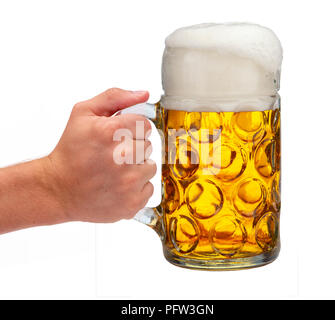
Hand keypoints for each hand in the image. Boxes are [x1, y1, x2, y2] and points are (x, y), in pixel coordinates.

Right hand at [45, 88, 155, 222]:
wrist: (58, 189)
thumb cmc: (71, 152)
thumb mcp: (83, 114)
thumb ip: (114, 98)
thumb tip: (143, 94)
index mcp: (109, 132)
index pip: (145, 124)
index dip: (132, 129)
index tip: (120, 136)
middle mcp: (121, 158)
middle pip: (148, 145)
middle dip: (133, 147)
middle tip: (113, 155)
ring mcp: (127, 183)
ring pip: (150, 166)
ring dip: (136, 167)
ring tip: (115, 171)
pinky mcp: (131, 203)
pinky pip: (149, 187)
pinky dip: (136, 187)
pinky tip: (118, 185)